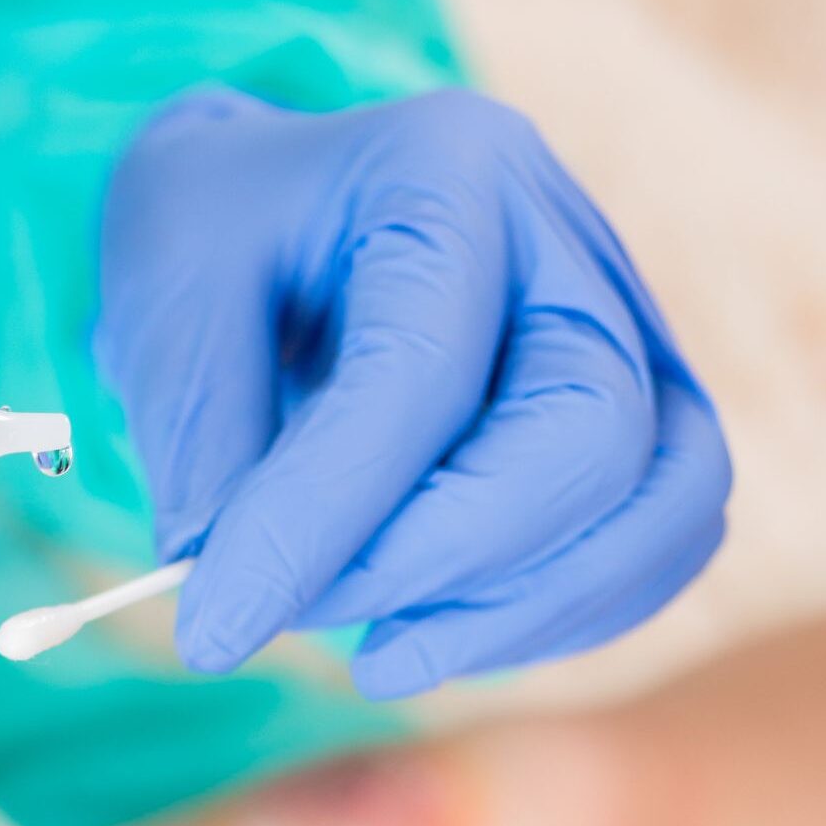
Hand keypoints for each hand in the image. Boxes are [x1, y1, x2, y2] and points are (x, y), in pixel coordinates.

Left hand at [95, 89, 730, 697]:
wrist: (274, 201)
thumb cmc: (218, 231)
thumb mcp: (164, 294)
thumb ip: (198, 439)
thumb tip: (235, 599)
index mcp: (443, 170)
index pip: (418, 368)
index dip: (319, 514)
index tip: (215, 624)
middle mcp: (565, 239)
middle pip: (589, 433)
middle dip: (442, 563)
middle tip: (302, 616)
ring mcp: (629, 322)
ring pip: (660, 499)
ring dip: (519, 611)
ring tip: (373, 655)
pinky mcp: (645, 406)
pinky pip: (658, 537)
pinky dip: (557, 612)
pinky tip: (433, 633)